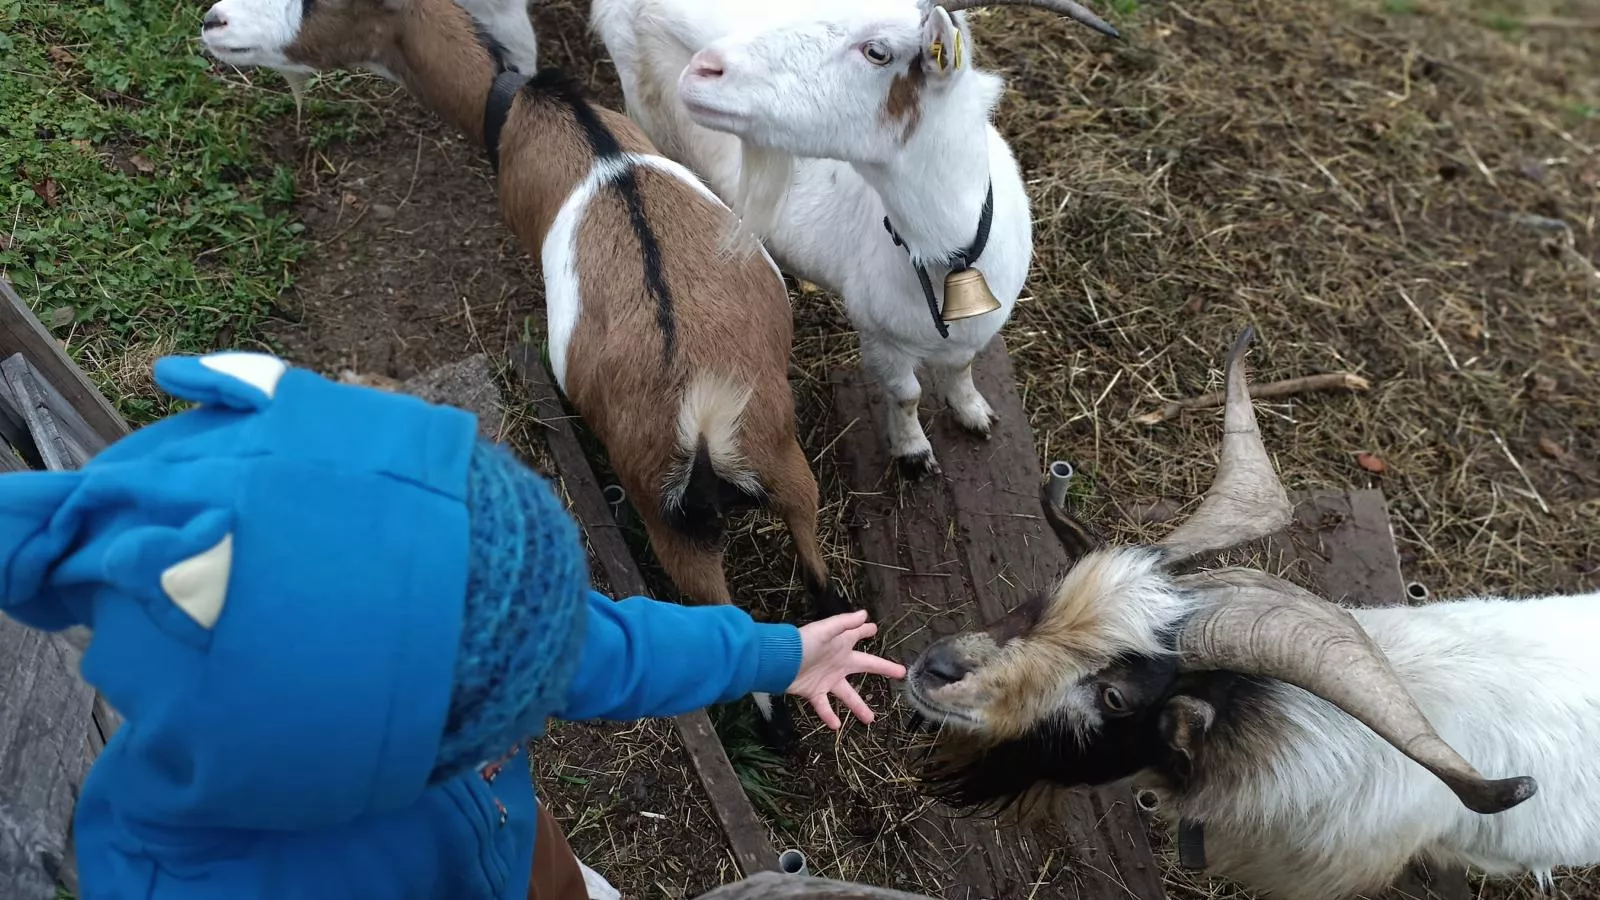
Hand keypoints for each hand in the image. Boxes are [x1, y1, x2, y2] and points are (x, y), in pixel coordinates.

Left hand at [788, 609, 906, 729]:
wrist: (779, 661)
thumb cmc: (802, 643)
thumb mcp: (825, 630)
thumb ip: (845, 624)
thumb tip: (865, 614)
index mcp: (841, 646)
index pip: (858, 636)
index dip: (866, 631)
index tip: (874, 629)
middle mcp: (837, 663)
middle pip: (865, 666)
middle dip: (882, 669)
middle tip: (900, 673)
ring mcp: (826, 679)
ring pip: (847, 695)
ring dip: (858, 707)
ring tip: (870, 720)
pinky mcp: (814, 692)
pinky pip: (823, 707)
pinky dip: (828, 716)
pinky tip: (836, 726)